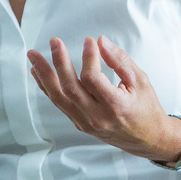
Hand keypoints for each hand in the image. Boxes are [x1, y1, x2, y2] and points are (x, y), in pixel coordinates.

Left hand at [26, 36, 180, 161]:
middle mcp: (98, 117)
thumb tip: (100, 41)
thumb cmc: (146, 107)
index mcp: (116, 106)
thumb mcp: (141, 81)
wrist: (147, 138)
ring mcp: (86, 122)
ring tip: (33, 56)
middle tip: (54, 41)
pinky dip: (47, 87)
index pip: (93, 79)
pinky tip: (37, 72)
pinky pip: (59, 104)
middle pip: (70, 88)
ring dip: (44, 74)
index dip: (88, 57)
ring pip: (59, 97)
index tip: (90, 41)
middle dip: (59, 62)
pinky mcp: (80, 123)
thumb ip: (120, 60)